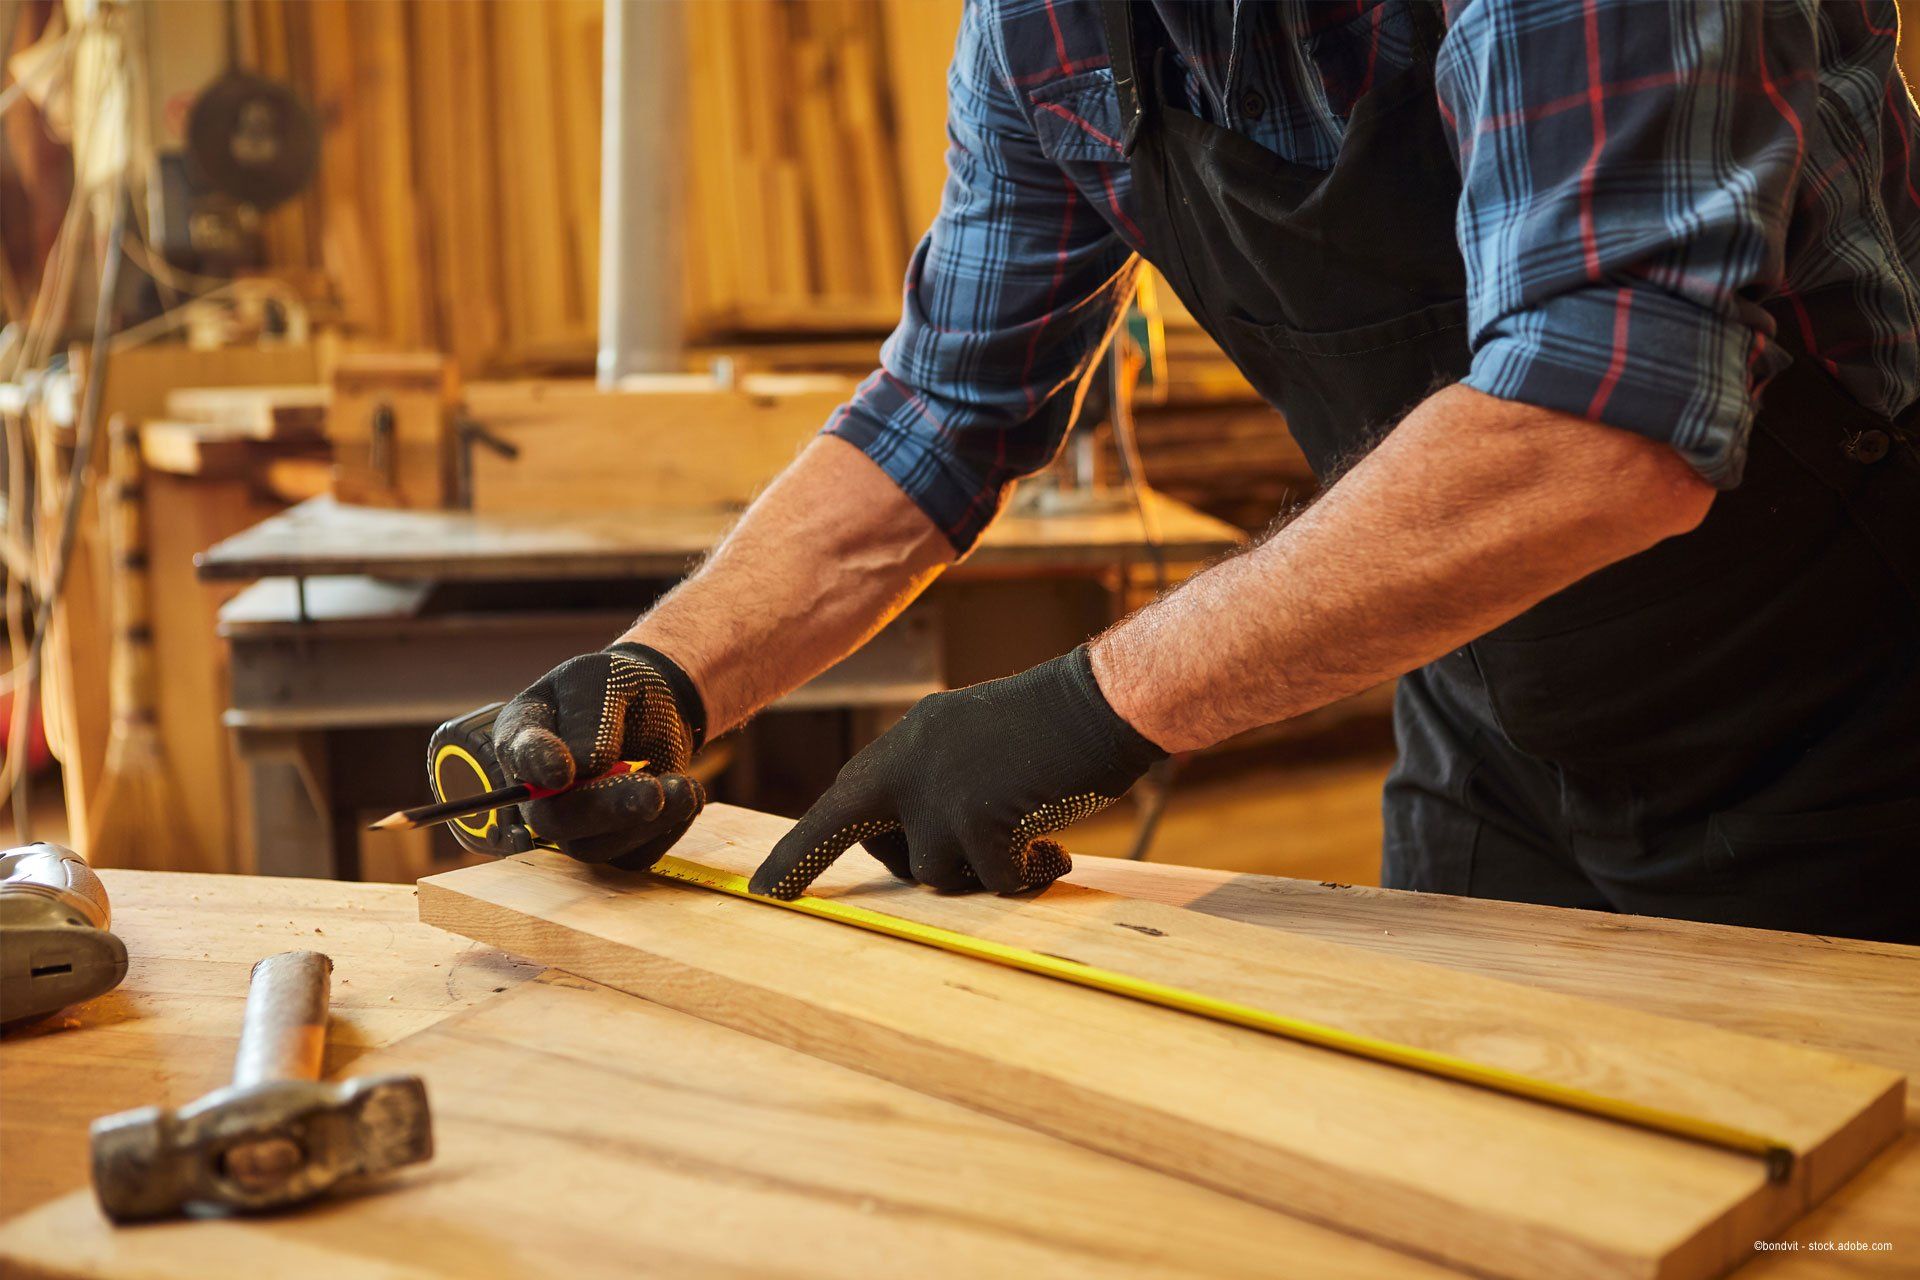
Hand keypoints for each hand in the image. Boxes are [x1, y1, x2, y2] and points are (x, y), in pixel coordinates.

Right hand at [493, 642, 708, 869]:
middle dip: (605, 809)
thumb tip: (585, 766)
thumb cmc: (615, 688)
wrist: (652, 706)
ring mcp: (572, 822)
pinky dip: (667, 830)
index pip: (519, 755)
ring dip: (645, 823)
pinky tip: (686, 796)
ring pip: (594, 847)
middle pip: (553, 819)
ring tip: (685, 787)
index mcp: (523, 736)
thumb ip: (590, 717)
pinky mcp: (611, 840)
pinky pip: (633, 855)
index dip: (538, 766)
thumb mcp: (604, 681)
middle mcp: (538, 789)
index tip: (562, 773)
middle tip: (652, 792)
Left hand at [750, 648, 1165, 897]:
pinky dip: (1024, 875)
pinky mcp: (975, 818)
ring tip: (1032, 839)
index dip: (801, 852)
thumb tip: (916, 851)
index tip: (763, 892)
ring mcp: (938, 791)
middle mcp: (908, 764)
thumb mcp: (973, 744)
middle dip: (919, 864)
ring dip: (981, 869)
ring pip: (933, 872)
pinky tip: (1054, 850)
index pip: (836, 803)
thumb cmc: (1054, 726)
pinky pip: (989, 882)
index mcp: (906, 742)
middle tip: (976, 854)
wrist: (1101, 701)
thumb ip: (934, 784)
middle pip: (883, 849)